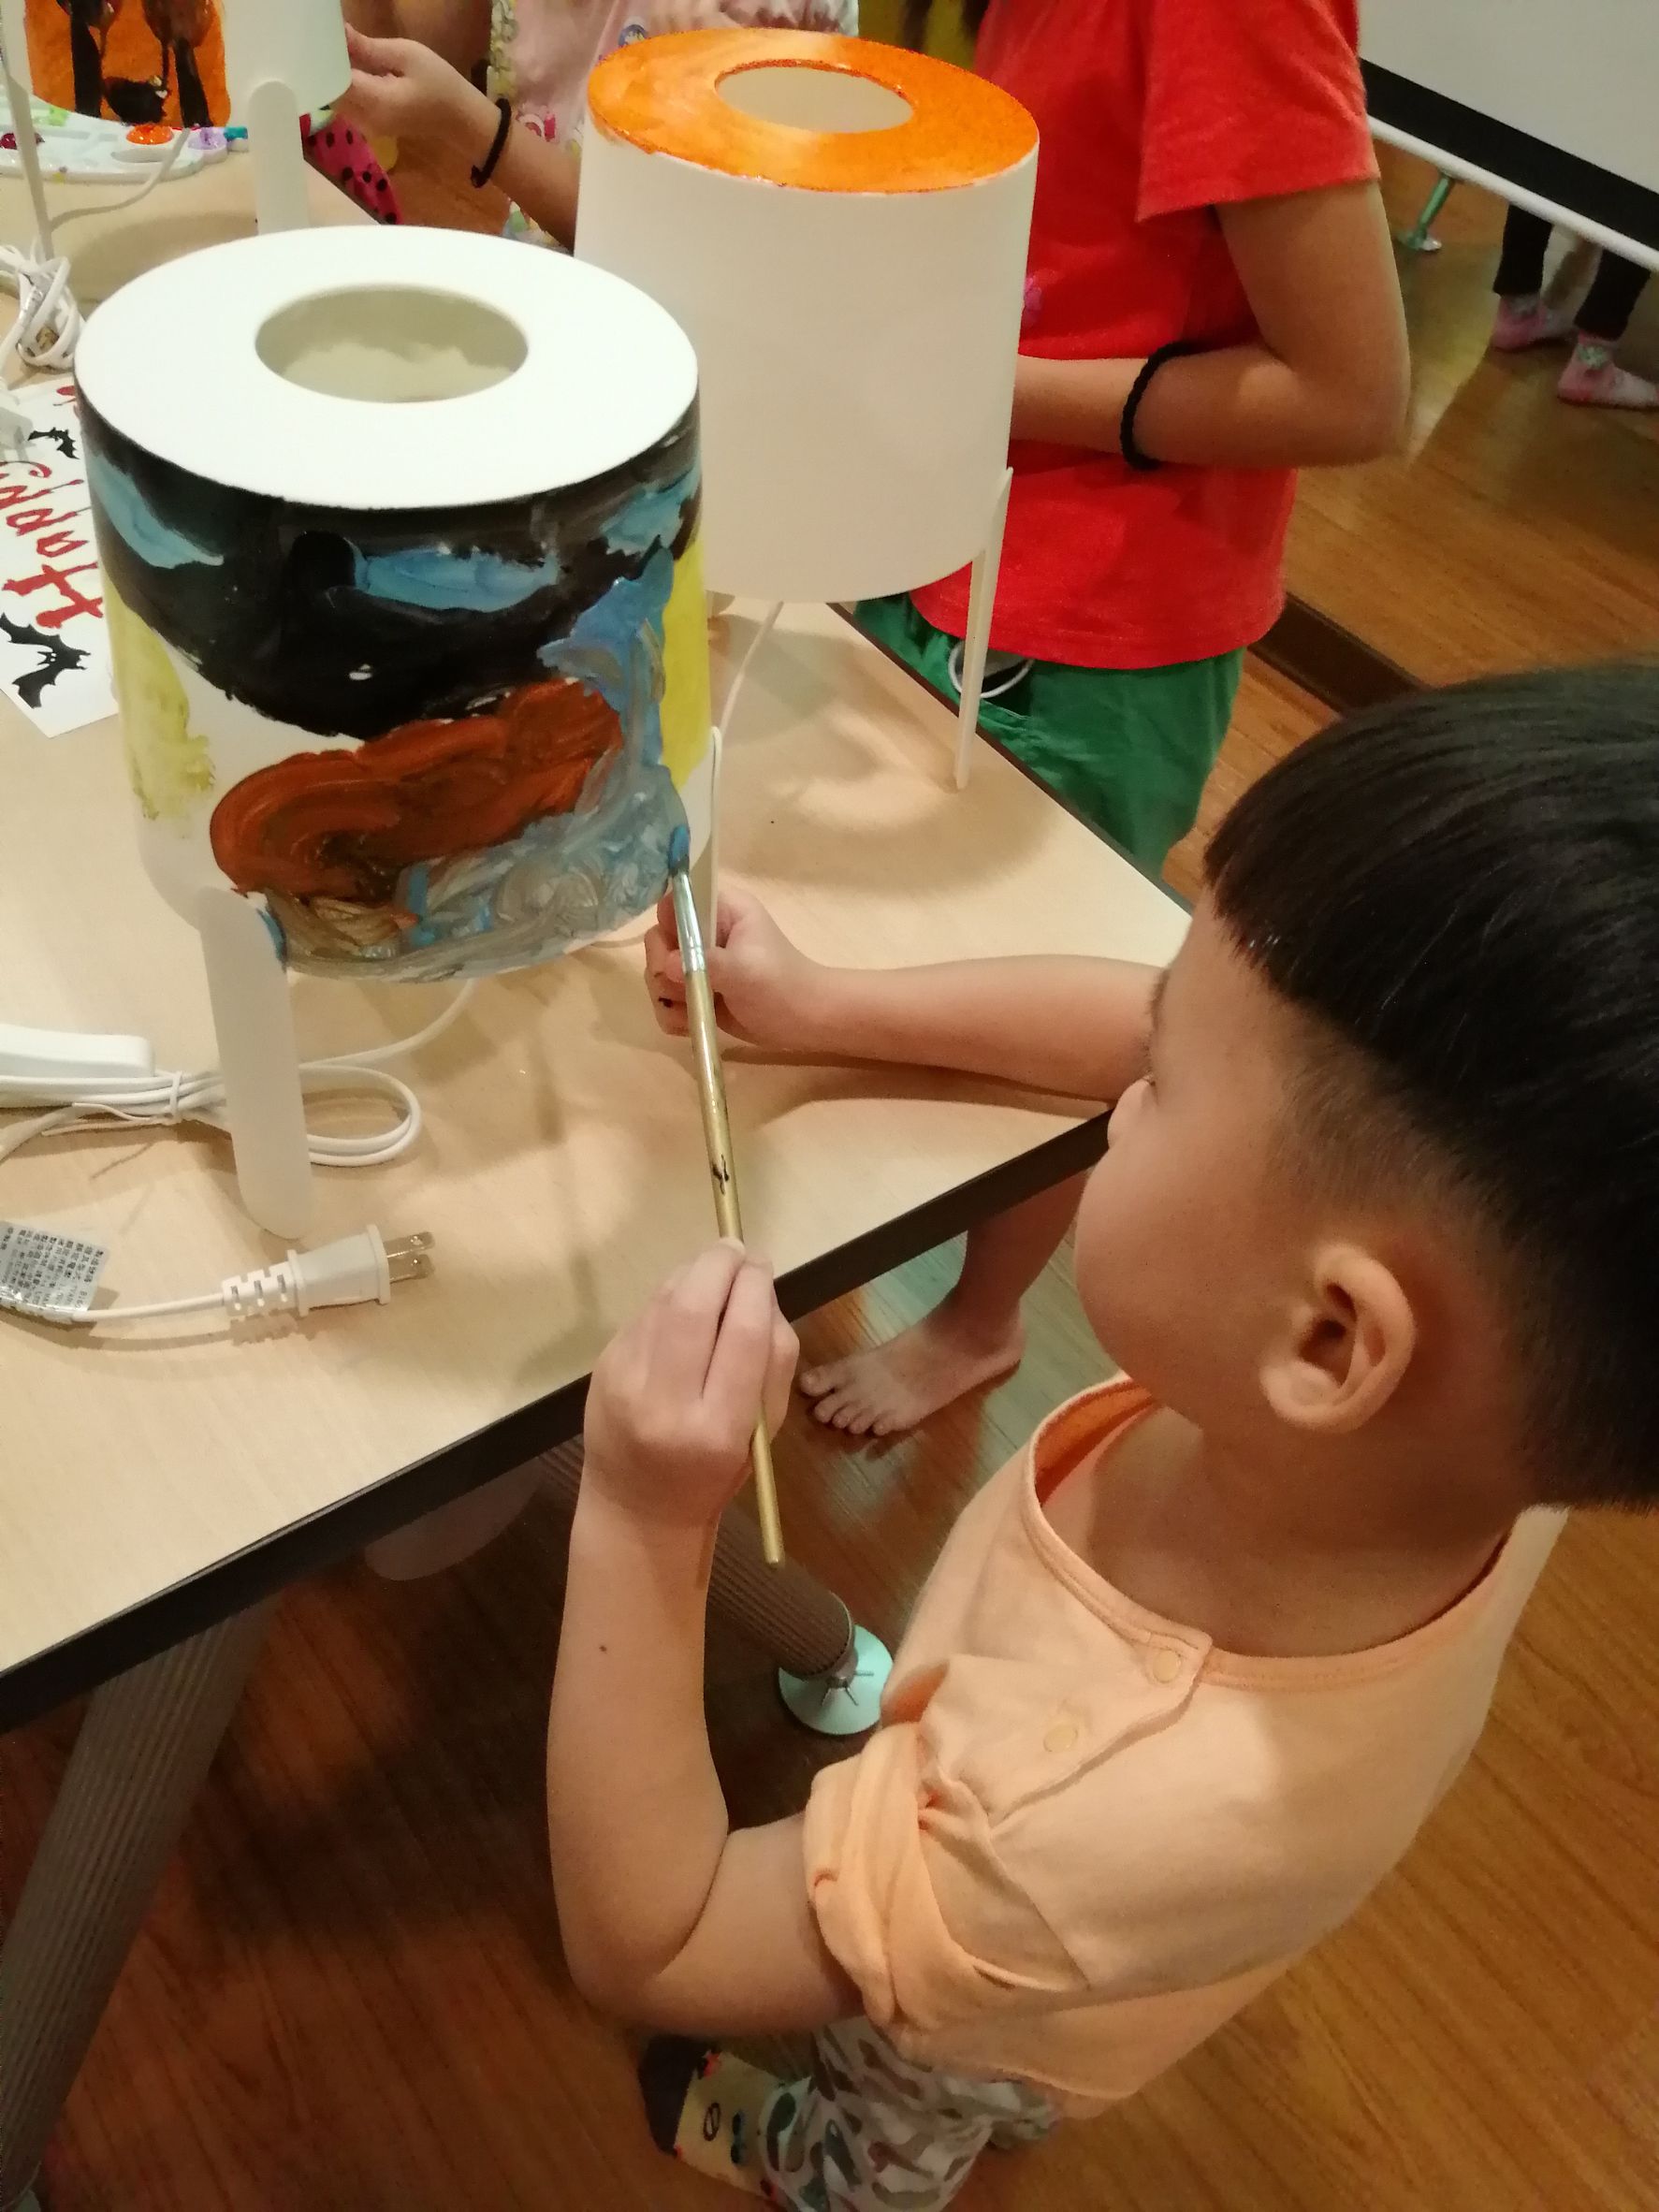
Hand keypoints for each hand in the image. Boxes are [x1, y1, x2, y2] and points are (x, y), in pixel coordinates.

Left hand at [335, 25, 493, 149]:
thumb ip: (368, 47)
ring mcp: (367, 126)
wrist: (460, 119)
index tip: (318, 39)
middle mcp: (366, 120)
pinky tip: (348, 66)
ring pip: (335, 100)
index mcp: (376, 102)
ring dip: (332, 76)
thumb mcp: (407, 55)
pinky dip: (343, 86)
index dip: (321, 61)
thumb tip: (338, 32)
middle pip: (329, 93)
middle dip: (323, 68)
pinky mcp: (370, 125)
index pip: (333, 82)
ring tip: (334, 49)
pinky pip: (347, 104)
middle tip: (322, 39)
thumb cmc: (439, 84)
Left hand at [583, 1242, 797, 1530]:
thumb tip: (763, 1294)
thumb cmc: (714, 1472)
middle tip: (737, 1251)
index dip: (756, 1288)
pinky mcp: (604, 1367)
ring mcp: (626, 1382)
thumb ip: (773, 1365)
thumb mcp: (762, 1433)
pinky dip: (670, 1296)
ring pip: (665, 1302)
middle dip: (721, 1265)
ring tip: (715, 1268)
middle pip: (695, 1306)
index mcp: (719, 1427)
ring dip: (693, 1272)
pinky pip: (645, 1315)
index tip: (763, 1267)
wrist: (637, 1507)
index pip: (745, 1334)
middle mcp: (666, 1403)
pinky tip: (685, 1301)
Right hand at [645, 884, 833, 1050]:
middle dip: (663, 970)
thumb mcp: (745, 970)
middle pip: (658, 941)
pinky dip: (673, 1015)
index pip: (676, 902)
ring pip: (657, 974)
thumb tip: (666, 966)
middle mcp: (705, 932)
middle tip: (685, 988)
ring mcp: (698, 964)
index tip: (677, 954)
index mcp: (721, 910)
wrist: (804, 1021)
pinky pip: (666, 1001)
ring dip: (668, 998)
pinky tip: (692, 1024)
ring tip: (695, 1010)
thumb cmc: (781, 985)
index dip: (670, 927)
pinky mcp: (696, 992)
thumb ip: (706, 963)